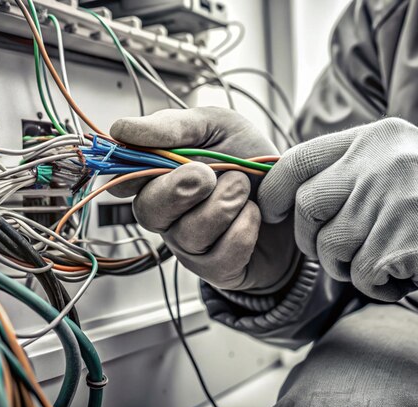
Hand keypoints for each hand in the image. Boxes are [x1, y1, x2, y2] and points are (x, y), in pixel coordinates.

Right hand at [110, 107, 299, 291]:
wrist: (295, 196)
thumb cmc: (250, 161)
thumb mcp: (217, 127)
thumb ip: (174, 126)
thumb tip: (122, 129)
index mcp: (159, 178)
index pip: (125, 181)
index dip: (133, 172)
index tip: (157, 160)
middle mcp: (167, 215)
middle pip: (149, 211)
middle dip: (180, 188)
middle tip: (208, 173)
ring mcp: (190, 246)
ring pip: (191, 232)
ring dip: (226, 203)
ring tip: (244, 186)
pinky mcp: (217, 269)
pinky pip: (223, 253)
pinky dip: (246, 227)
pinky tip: (255, 214)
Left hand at [259, 118, 417, 303]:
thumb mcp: (394, 162)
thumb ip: (345, 169)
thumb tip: (286, 190)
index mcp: (374, 138)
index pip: (299, 160)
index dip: (273, 191)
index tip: (269, 213)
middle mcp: (382, 161)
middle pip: (307, 207)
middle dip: (312, 239)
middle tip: (338, 251)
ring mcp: (397, 198)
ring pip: (331, 247)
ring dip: (347, 266)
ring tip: (381, 260)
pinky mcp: (409, 240)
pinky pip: (362, 274)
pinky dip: (376, 285)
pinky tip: (404, 273)